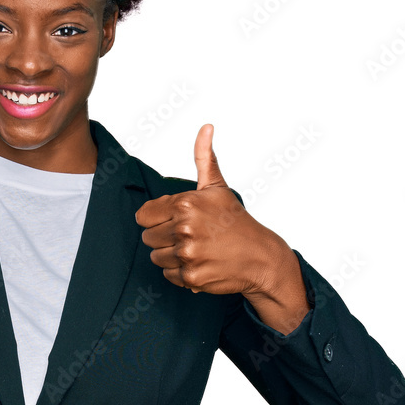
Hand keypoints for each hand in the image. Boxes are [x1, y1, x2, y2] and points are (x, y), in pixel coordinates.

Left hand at [135, 124, 289, 295]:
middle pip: (148, 237)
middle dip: (164, 237)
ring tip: (195, 249)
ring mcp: (187, 254)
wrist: (260, 257)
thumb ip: (204, 158)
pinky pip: (168, 275)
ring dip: (171, 256)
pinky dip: (180, 273)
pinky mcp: (191, 277)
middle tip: (189, 236)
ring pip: (156, 257)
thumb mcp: (217, 187)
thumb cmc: (236, 221)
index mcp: (185, 204)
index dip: (157, 218)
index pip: (143, 215)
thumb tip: (206, 127)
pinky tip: (199, 263)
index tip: (176, 220)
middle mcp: (184, 229)